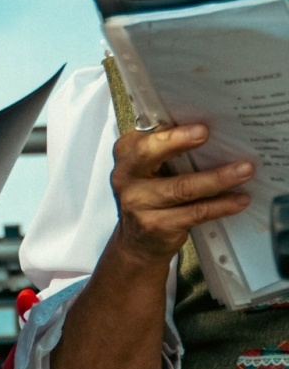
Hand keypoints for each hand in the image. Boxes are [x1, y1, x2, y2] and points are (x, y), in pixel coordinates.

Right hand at [108, 124, 250, 267]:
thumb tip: (207, 130)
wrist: (137, 242)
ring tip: (244, 170)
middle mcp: (126, 176)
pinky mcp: (157, 225)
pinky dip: (221, 205)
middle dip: (177, 142)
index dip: (171, 131)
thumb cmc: (150, 196)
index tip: (198, 126)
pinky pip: (195, 212)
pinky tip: (239, 200)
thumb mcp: (148, 169)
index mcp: (126, 154)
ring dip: (216, 178)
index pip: (146, 136)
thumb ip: (165, 149)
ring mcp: (139, 202)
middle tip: (206, 134)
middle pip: (148, 154)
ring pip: (181, 187)